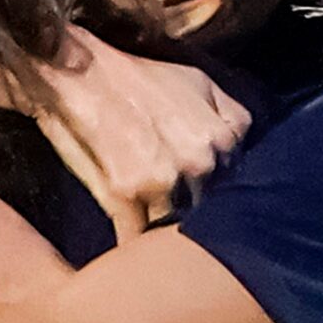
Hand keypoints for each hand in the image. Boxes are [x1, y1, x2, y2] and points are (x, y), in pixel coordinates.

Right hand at [30, 29, 247, 234]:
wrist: (80, 74)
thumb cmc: (136, 78)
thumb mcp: (199, 82)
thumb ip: (231, 117)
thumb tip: (241, 148)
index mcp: (221, 139)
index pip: (234, 184)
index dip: (214, 190)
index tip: (199, 193)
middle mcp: (198, 164)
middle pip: (205, 209)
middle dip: (191, 211)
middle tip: (173, 211)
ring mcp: (161, 183)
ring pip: (173, 227)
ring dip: (163, 234)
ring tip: (154, 238)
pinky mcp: (123, 197)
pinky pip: (135, 237)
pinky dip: (132, 244)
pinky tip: (130, 248)